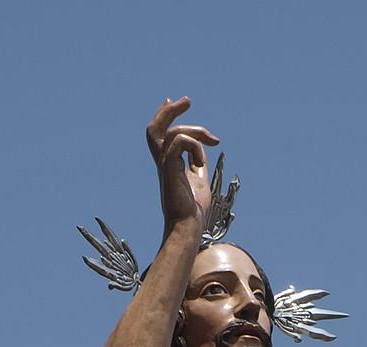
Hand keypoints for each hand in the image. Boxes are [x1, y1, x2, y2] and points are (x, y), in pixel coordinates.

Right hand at [146, 96, 218, 231]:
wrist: (188, 226)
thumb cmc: (192, 210)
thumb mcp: (199, 181)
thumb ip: (198, 165)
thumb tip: (203, 154)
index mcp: (168, 163)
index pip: (161, 134)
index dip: (165, 115)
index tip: (173, 101)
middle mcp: (163, 161)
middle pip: (155, 128)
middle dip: (170, 110)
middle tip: (187, 100)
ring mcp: (164, 164)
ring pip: (168, 131)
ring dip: (192, 128)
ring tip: (211, 140)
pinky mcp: (170, 168)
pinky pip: (180, 141)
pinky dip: (195, 146)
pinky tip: (202, 162)